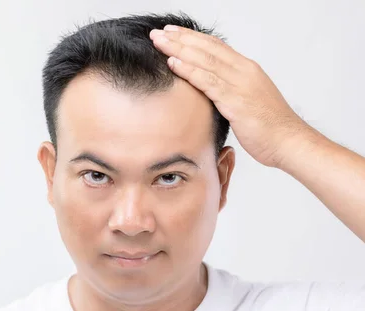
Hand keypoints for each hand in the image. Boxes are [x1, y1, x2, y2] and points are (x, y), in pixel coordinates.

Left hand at [149, 25, 315, 167]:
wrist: (289, 141)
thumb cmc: (269, 126)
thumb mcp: (248, 100)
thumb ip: (231, 89)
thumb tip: (212, 89)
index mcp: (246, 68)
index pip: (214, 46)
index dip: (192, 37)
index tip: (172, 32)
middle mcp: (243, 71)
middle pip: (206, 47)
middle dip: (180, 38)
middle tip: (158, 32)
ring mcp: (240, 84)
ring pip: (204, 60)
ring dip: (178, 49)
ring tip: (158, 42)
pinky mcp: (235, 101)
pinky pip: (207, 81)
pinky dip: (188, 70)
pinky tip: (172, 63)